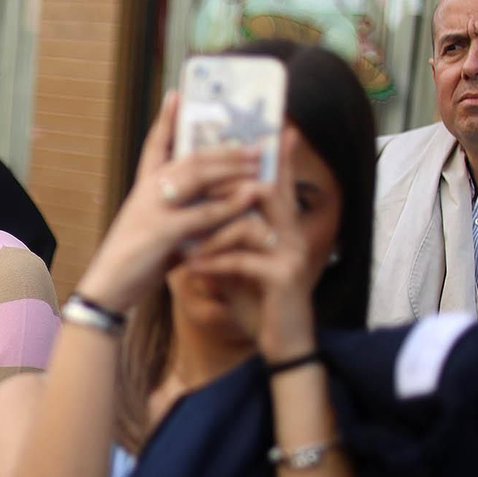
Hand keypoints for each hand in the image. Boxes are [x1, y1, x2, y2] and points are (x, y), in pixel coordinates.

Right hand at [76, 92, 263, 312]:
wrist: (108, 288)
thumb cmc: (135, 261)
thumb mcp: (156, 230)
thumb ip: (181, 214)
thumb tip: (212, 207)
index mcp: (143, 187)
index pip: (155, 145)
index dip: (166, 119)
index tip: (177, 93)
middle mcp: (146, 191)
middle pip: (189, 156)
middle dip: (223, 146)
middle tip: (255, 139)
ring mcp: (152, 208)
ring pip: (196, 176)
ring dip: (231, 165)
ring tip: (259, 158)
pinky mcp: (161, 231)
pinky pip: (203, 213)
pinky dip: (229, 204)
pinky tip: (251, 196)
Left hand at [182, 129, 317, 361]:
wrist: (282, 348)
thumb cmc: (260, 306)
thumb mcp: (240, 269)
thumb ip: (228, 242)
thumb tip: (202, 222)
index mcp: (282, 229)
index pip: (275, 184)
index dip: (272, 157)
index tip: (266, 128)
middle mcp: (291, 235)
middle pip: (267, 191)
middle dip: (232, 182)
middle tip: (200, 179)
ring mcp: (290, 255)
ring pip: (249, 223)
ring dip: (213, 233)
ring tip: (186, 246)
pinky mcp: (282, 278)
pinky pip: (242, 260)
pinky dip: (214, 262)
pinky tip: (193, 270)